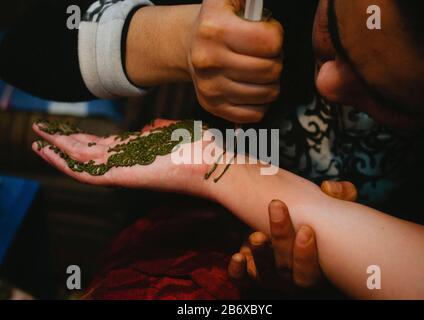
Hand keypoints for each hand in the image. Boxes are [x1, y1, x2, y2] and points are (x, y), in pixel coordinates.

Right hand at [31, 119, 209, 195]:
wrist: (213, 165)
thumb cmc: (199, 149)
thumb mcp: (174, 132)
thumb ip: (158, 128)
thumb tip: (148, 126)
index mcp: (136, 153)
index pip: (100, 147)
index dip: (79, 139)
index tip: (64, 131)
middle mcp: (125, 162)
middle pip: (86, 153)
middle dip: (61, 143)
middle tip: (39, 132)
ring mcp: (122, 171)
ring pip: (80, 162)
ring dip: (56, 150)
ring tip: (35, 139)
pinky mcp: (122, 176)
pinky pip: (86, 172)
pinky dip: (63, 162)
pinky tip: (47, 151)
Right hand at [187, 0, 283, 122]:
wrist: (189, 44)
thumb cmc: (218, 22)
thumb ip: (253, 0)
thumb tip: (263, 7)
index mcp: (215, 29)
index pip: (269, 42)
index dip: (276, 37)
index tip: (269, 35)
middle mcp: (209, 60)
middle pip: (270, 69)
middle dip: (276, 60)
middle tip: (267, 55)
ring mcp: (210, 87)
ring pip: (266, 93)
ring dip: (271, 82)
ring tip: (261, 70)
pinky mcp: (213, 106)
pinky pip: (255, 113)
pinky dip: (262, 102)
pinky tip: (255, 88)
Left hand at [228, 181, 356, 292]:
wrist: (289, 226)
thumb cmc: (312, 219)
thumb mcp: (329, 208)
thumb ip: (340, 196)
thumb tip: (330, 188)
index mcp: (317, 270)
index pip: (311, 273)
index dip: (307, 254)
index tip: (305, 228)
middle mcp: (293, 278)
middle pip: (286, 269)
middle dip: (282, 240)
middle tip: (277, 208)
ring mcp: (271, 278)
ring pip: (264, 275)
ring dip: (261, 254)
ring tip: (256, 235)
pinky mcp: (250, 273)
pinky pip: (242, 279)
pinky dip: (238, 271)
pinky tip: (237, 257)